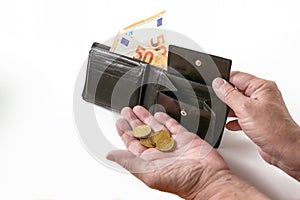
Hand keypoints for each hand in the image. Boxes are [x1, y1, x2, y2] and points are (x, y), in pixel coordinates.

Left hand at [107, 106, 267, 199]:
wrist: (208, 177)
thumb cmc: (182, 180)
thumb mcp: (148, 172)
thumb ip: (128, 161)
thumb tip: (110, 155)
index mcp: (149, 160)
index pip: (132, 143)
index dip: (124, 132)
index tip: (119, 122)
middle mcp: (160, 151)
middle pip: (142, 133)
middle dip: (133, 121)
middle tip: (126, 111)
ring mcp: (173, 143)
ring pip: (156, 127)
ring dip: (146, 117)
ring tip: (137, 109)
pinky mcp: (185, 137)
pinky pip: (172, 125)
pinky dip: (164, 118)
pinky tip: (157, 113)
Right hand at [212, 71, 299, 180]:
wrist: (284, 150)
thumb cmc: (274, 129)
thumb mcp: (245, 108)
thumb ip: (229, 94)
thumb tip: (218, 83)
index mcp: (262, 87)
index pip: (237, 76)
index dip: (224, 81)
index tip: (214, 87)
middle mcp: (262, 95)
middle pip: (237, 89)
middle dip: (226, 97)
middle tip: (222, 104)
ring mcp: (261, 108)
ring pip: (239, 103)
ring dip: (230, 110)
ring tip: (227, 115)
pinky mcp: (258, 120)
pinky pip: (242, 115)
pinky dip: (235, 119)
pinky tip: (231, 124)